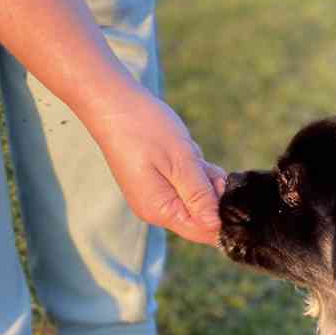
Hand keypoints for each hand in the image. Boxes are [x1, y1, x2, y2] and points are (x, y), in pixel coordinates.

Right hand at [87, 85, 228, 245]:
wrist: (112, 103)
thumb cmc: (144, 128)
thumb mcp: (181, 161)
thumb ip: (200, 196)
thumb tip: (216, 227)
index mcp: (160, 210)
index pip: (204, 231)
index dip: (223, 213)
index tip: (223, 184)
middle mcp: (156, 210)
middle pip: (203, 213)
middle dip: (211, 188)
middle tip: (199, 162)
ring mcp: (155, 196)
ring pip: (197, 195)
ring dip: (201, 173)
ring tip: (184, 151)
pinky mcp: (156, 182)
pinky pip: (185, 182)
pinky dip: (191, 166)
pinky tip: (180, 148)